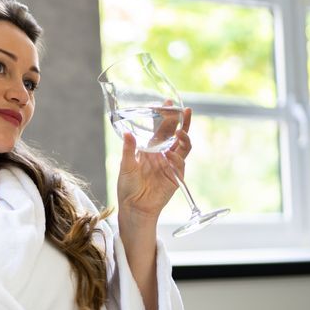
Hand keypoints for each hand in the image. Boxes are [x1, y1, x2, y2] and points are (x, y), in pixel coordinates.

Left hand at [116, 106, 192, 221]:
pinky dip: (176, 158)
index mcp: (150, 149)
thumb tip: (127, 133)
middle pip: (176, 134)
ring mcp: (171, 165)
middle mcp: (163, 154)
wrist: (134, 207)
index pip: (162, 128)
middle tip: (184, 110)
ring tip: (180, 131)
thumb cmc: (128, 187)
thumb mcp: (126, 166)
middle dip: (181, 122)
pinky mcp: (176, 176)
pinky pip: (180, 164)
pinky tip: (170, 156)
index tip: (168, 102)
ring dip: (184, 138)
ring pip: (183, 147)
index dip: (166, 116)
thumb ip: (128, 150)